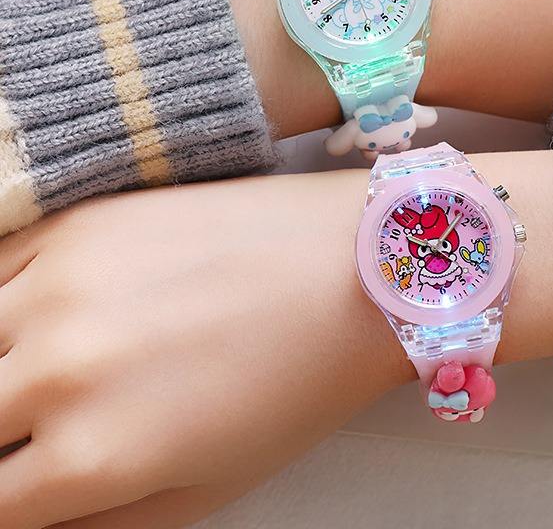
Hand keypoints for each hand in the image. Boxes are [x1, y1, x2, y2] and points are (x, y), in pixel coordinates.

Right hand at [0, 152, 552, 527]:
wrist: (351, 264)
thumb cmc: (297, 385)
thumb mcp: (207, 489)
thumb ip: (98, 518)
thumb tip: (38, 510)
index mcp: (91, 457)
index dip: (14, 496)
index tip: (34, 473)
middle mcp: (56, 370)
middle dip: (6, 433)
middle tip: (51, 420)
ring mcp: (61, 283)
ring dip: (5, 364)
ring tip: (53, 365)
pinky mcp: (81, 219)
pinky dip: (7, 299)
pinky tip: (45, 310)